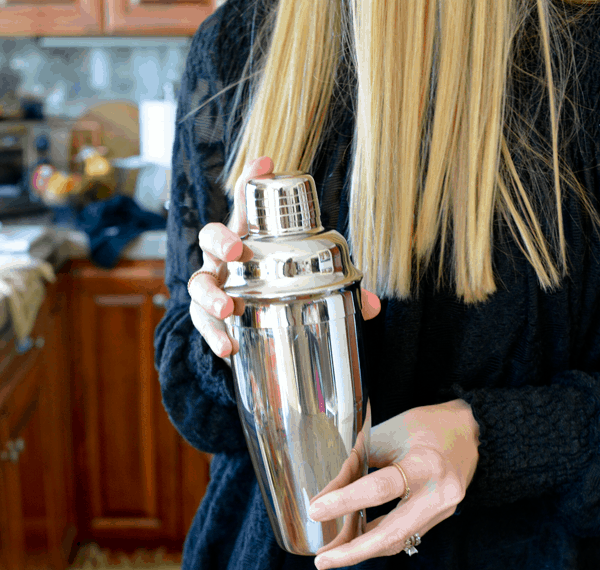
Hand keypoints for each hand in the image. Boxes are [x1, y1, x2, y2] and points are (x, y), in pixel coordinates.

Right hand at [188, 156, 380, 357]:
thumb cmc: (280, 296)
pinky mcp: (208, 319)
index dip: (252, 181)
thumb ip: (340, 293)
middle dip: (219, 239)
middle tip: (235, 250)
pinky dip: (213, 336)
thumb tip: (374, 305)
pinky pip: (202, 324)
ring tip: (228, 307)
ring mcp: (214, 288)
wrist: (255, 333)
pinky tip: (226, 347)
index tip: (265, 164)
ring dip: (211, 293)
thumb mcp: (310, 288)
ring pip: (199, 282)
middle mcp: (225, 261)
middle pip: (210, 236)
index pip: (247, 205)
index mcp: (251, 241)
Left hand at [308, 399, 479, 569]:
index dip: (345, 501)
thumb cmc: (424, 428)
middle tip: (321, 560)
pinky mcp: (440, 519)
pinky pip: (404, 535)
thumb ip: (356, 465)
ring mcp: (442, 511)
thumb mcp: (386, 436)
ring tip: (330, 555)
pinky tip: (354, 541)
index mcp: (425, 464)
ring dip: (361, 550)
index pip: (380, 489)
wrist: (470, 432)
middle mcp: (438, 494)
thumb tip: (322, 496)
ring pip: (397, 541)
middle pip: (391, 533)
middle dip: (353, 551)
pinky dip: (377, 540)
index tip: (316, 510)